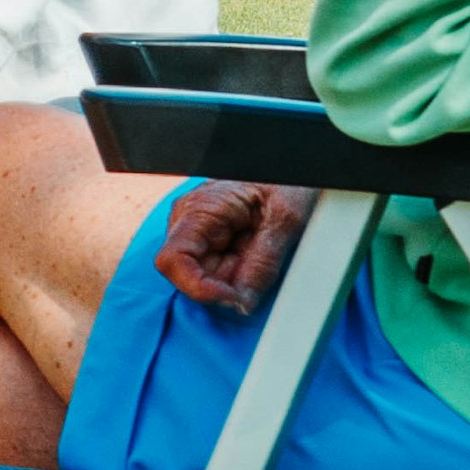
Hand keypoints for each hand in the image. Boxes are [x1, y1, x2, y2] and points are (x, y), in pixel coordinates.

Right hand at [149, 180, 308, 316]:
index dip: (198, 289)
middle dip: (229, 283)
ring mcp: (197, 233)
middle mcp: (188, 222)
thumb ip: (264, 262)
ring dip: (237, 278)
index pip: (172, 261)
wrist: (296, 165)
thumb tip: (243, 304)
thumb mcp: (285, 218)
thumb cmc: (288, 179)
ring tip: (262, 250)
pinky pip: (219, 273)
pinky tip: (256, 253)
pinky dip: (240, 274)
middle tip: (263, 265)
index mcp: (199, 208)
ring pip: (208, 279)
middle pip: (193, 277)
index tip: (233, 300)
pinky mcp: (210, 243)